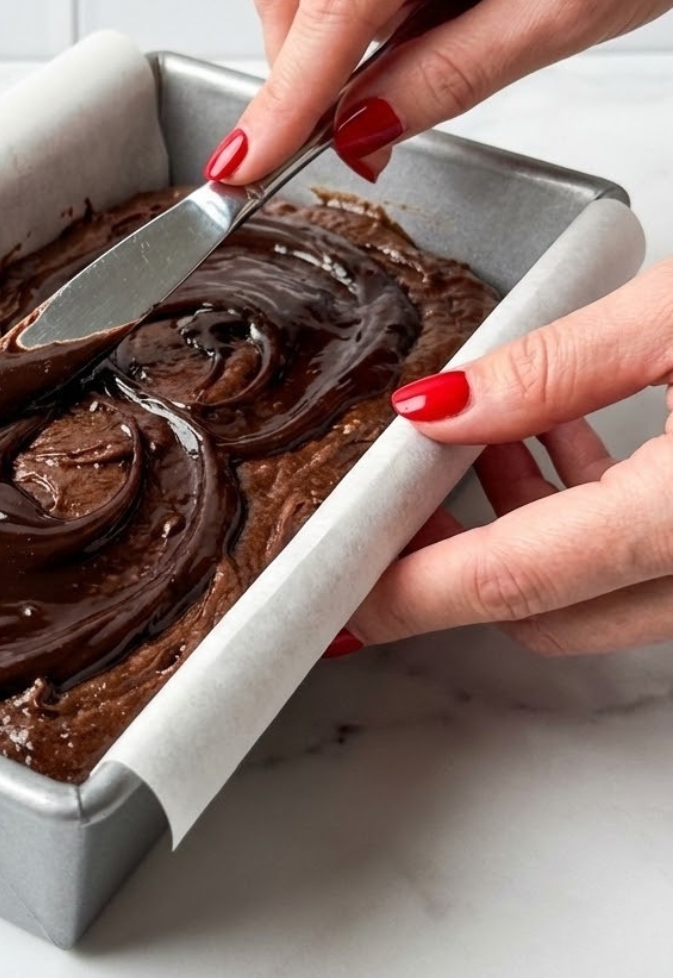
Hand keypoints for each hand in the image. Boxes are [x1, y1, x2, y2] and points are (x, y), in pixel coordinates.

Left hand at [348, 258, 672, 655]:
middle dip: (451, 559)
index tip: (336, 593)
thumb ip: (553, 367)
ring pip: (589, 593)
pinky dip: (583, 516)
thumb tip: (438, 407)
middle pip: (542, 610)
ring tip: (483, 435)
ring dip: (518, 528)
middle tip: (399, 494)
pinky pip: (641, 566)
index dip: (404, 594)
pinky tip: (564, 433)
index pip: (507, 581)